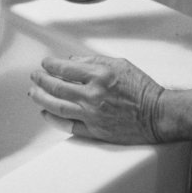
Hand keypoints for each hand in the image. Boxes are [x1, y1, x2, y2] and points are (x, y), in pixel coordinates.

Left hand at [29, 54, 163, 143]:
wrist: (157, 115)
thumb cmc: (143, 89)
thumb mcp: (120, 64)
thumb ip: (94, 61)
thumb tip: (72, 61)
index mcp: (99, 75)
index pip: (65, 68)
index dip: (51, 65)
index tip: (45, 63)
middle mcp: (92, 95)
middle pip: (56, 87)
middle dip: (41, 80)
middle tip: (35, 77)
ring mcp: (91, 114)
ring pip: (57, 106)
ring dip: (41, 98)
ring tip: (33, 93)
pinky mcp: (94, 131)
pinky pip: (67, 125)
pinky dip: (53, 119)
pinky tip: (46, 113)